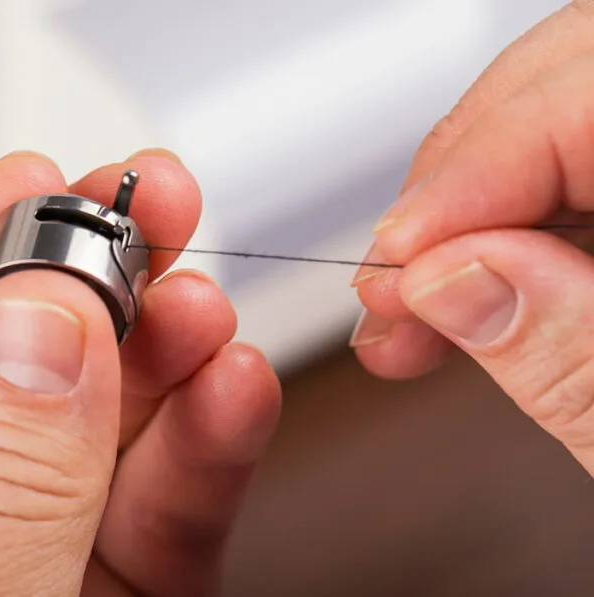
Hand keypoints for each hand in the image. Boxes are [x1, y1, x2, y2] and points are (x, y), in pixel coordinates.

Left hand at [0, 150, 280, 595]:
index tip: (21, 187)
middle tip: (133, 212)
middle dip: (66, 282)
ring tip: (193, 297)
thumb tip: (43, 332)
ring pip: (88, 432)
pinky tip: (229, 388)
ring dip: (154, 353)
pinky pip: (162, 512)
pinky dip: (207, 448)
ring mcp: (23, 569)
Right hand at [350, 1, 593, 474]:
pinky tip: (454, 304)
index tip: (397, 261)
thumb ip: (575, 359)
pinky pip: (568, 181)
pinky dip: (496, 241)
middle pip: (566, 80)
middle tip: (392, 288)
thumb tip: (452, 279)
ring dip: (458, 222)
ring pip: (553, 124)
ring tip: (405, 315)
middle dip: (450, 187)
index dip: (475, 166)